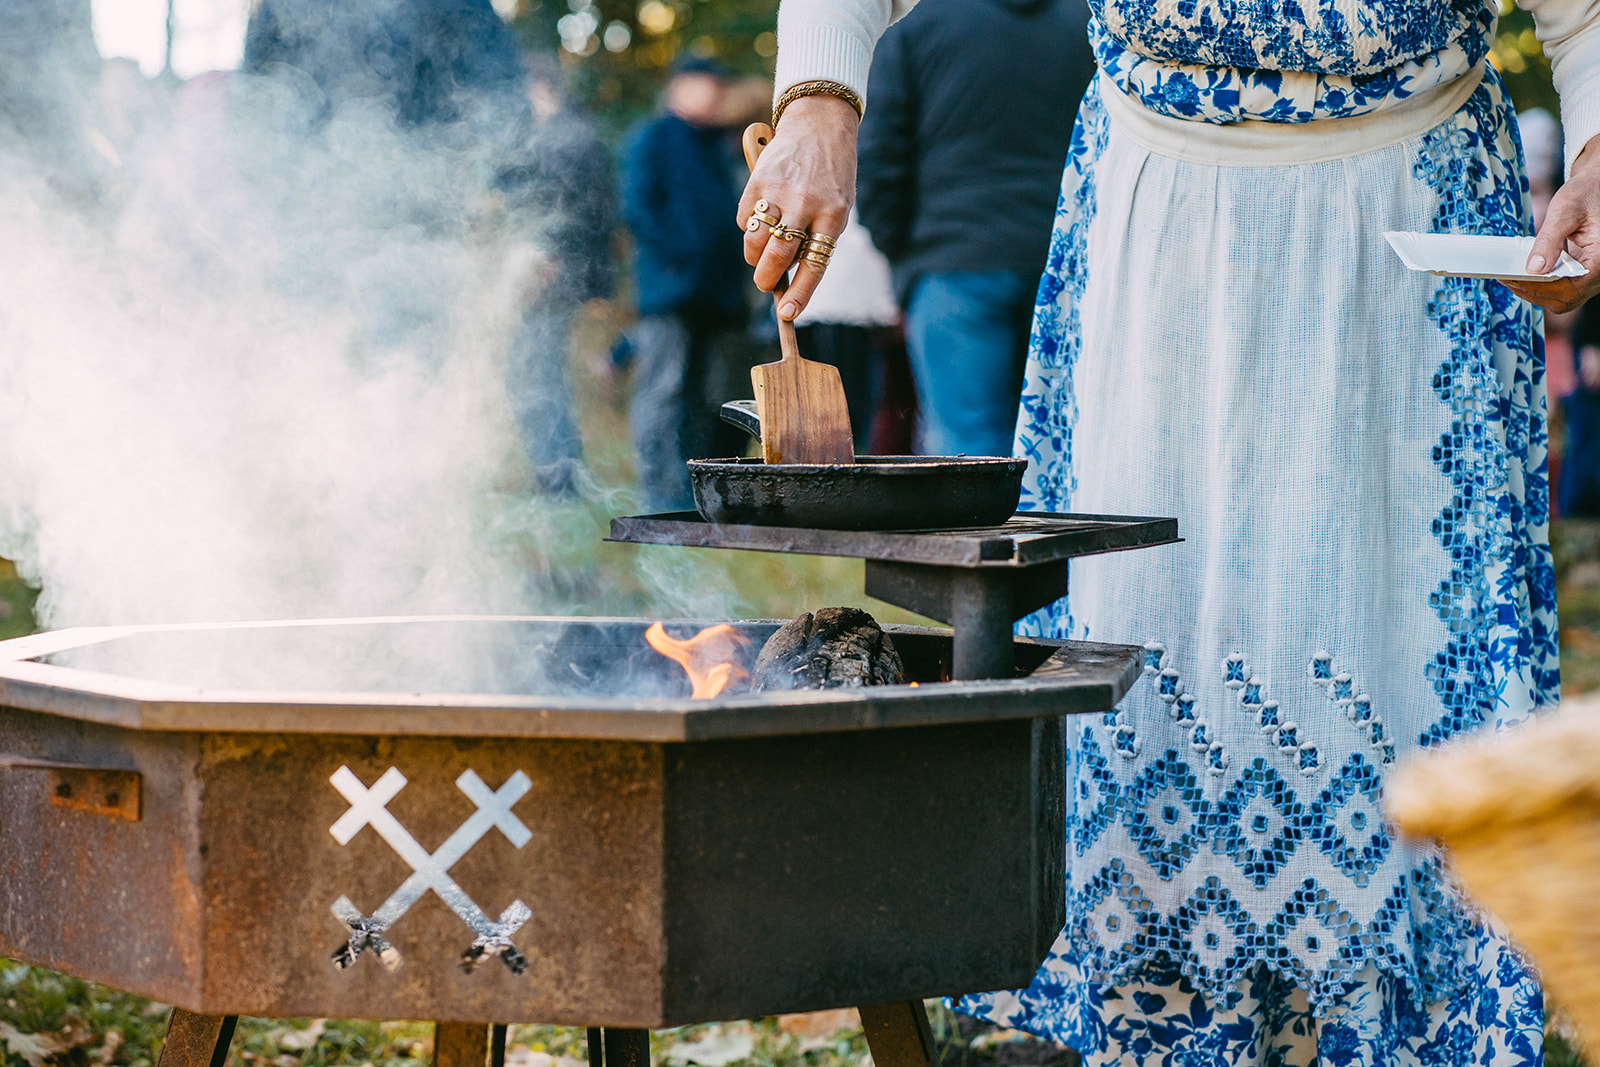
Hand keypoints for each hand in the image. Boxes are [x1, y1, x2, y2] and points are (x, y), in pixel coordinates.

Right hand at [736, 94, 859, 319]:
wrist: (818, 124)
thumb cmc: (830, 176)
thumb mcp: (838, 207)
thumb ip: (817, 239)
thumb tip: (789, 278)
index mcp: (834, 213)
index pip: (815, 264)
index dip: (800, 293)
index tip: (788, 313)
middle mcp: (807, 202)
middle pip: (779, 254)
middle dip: (767, 278)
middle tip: (764, 283)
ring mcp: (780, 189)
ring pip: (756, 239)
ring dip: (754, 255)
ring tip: (761, 252)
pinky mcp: (758, 178)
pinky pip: (744, 218)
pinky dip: (748, 228)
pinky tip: (760, 219)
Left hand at [1504, 133, 1599, 312]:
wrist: (1598, 187)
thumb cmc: (1587, 193)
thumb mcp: (1566, 210)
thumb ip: (1550, 240)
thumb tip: (1534, 268)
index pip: (1571, 288)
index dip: (1540, 289)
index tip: (1513, 280)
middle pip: (1566, 299)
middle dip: (1534, 293)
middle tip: (1507, 280)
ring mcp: (1594, 274)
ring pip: (1565, 298)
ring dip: (1537, 291)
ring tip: (1511, 278)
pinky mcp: (1585, 272)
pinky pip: (1565, 288)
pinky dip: (1544, 285)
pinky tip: (1525, 274)